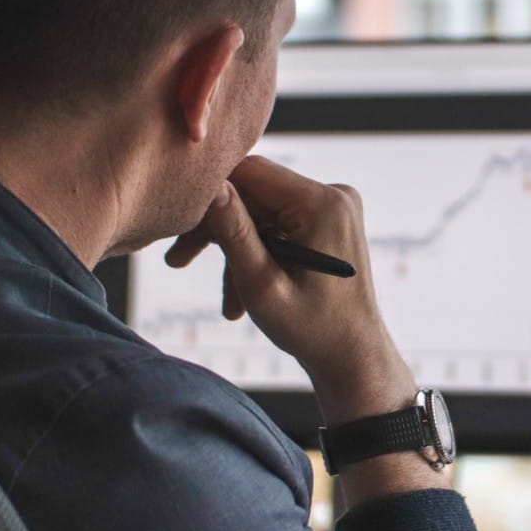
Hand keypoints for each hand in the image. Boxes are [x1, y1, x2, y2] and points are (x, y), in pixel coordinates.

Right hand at [165, 156, 414, 426]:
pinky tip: (244, 298)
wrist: (353, 357)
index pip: (249, 172)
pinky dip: (258, 254)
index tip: (177, 224)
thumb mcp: (263, 286)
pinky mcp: (328, 220)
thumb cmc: (312, 330)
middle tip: (177, 259)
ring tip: (227, 302)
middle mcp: (334, 195)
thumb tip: (211, 188)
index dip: (209, 193)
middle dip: (217, 229)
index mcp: (323, 204)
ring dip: (236, 250)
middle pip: (254, 191)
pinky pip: (278, 224)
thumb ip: (235, 234)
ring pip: (261, 211)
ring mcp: (334, 206)